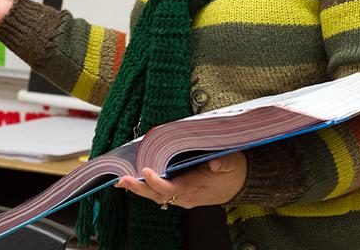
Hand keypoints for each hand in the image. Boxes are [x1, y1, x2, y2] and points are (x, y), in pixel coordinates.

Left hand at [114, 152, 246, 208]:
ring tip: (121, 180)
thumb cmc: (232, 172)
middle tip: (122, 180)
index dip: (157, 182)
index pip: (171, 188)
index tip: (146, 171)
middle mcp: (184, 196)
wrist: (239, 185)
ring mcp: (181, 196)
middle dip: (138, 188)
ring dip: (138, 189)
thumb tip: (216, 162)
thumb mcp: (231, 164)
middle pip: (157, 195)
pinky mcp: (179, 192)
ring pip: (155, 195)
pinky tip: (133, 180)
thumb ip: (223, 163)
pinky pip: (159, 193)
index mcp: (194, 188)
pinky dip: (145, 187)